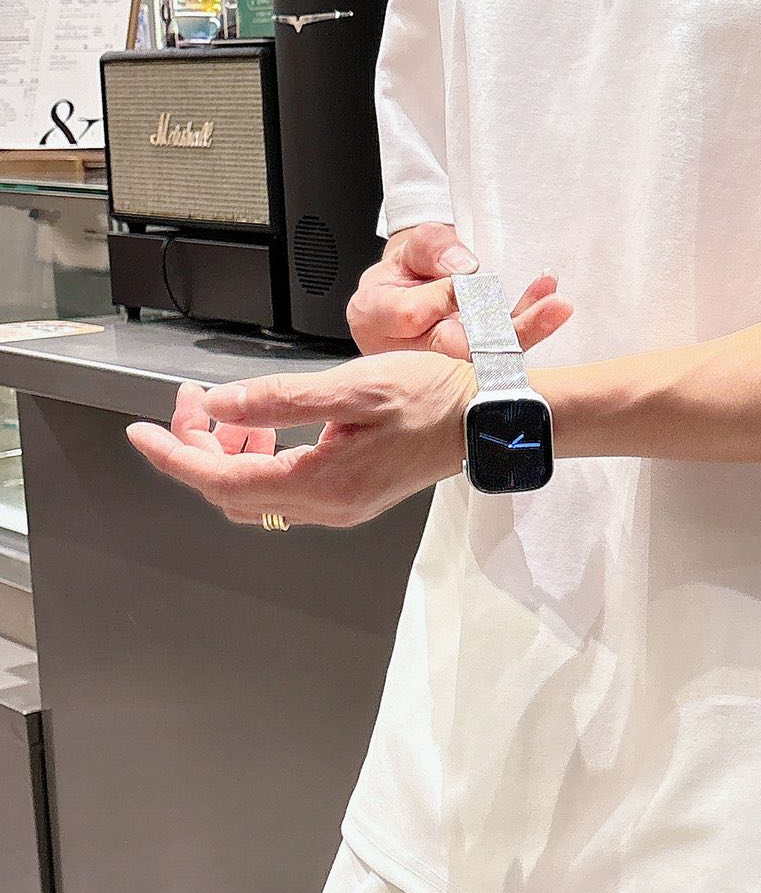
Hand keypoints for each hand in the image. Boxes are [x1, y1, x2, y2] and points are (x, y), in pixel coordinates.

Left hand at [125, 351, 477, 528]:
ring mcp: (338, 505)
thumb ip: (282, 398)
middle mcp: (326, 506)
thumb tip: (220, 404)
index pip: (222, 478)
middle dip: (198, 447)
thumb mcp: (355, 386)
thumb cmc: (436, 398)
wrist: (489, 419)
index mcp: (323, 484)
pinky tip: (266, 424)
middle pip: (230, 490)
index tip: (140, 432)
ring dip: (228, 452)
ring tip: (231, 408)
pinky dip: (258, 456)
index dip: (174, 454)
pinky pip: (282, 486)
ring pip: (253, 492)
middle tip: (191, 400)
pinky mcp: (349, 495)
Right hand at [348, 223, 570, 359]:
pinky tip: (551, 304)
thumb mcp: (411, 245)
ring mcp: (439, 362)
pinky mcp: (468, 363)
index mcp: (374, 316)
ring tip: (557, 306)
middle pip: (457, 345)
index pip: (411, 315)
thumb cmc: (407, 268)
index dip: (444, 298)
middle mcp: (406, 350)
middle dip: (505, 329)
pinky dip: (529, 326)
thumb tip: (464, 268)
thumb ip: (434, 249)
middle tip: (549, 307)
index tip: (469, 277)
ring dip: (527, 329)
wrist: (416, 284)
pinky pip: (501, 350)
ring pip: (486, 354)